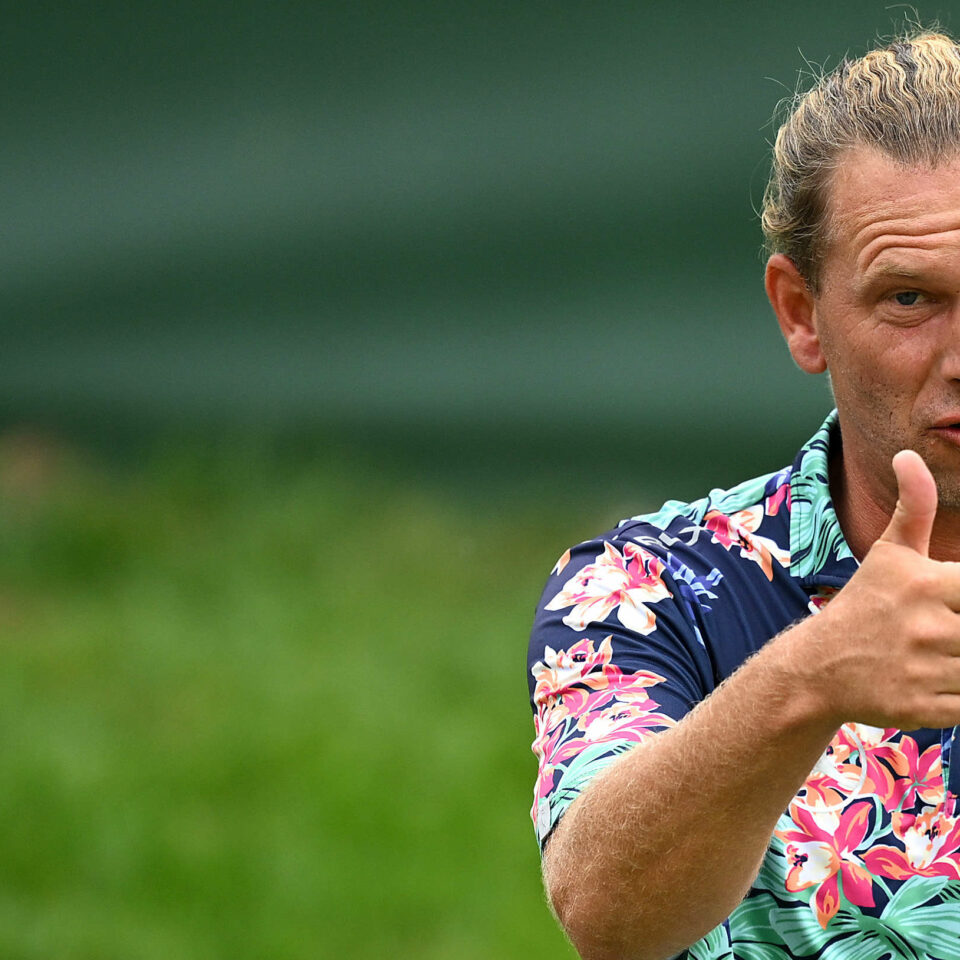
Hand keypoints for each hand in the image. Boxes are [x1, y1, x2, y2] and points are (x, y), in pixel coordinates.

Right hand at [795, 450, 959, 729]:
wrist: (817, 667)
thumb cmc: (864, 604)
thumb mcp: (889, 554)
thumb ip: (913, 506)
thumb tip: (908, 454)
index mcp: (927, 584)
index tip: (955, 600)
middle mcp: (927, 627)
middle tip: (946, 624)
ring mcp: (925, 670)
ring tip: (941, 650)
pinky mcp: (924, 709)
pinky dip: (959, 694)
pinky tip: (940, 679)